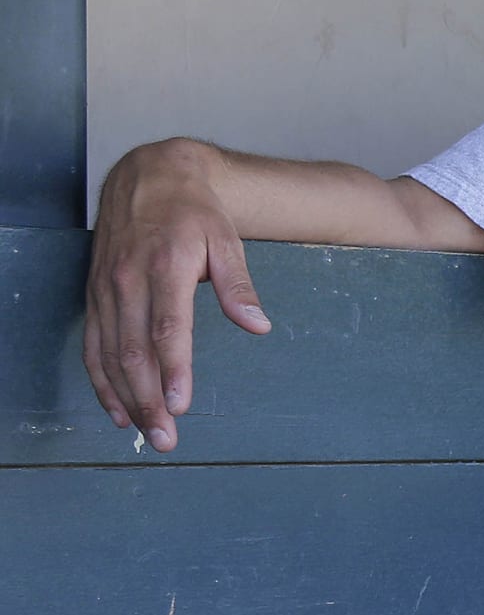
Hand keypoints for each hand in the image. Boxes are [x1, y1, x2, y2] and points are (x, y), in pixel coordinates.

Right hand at [84, 140, 271, 451]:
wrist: (148, 176)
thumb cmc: (194, 212)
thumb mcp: (227, 239)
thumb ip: (238, 285)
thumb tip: (258, 325)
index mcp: (164, 267)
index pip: (167, 330)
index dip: (173, 371)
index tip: (179, 405)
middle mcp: (128, 282)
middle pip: (135, 352)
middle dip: (148, 400)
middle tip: (166, 438)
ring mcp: (106, 290)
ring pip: (110, 354)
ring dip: (125, 398)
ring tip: (145, 431)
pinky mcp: (94, 295)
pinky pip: (93, 344)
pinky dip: (101, 379)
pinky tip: (117, 407)